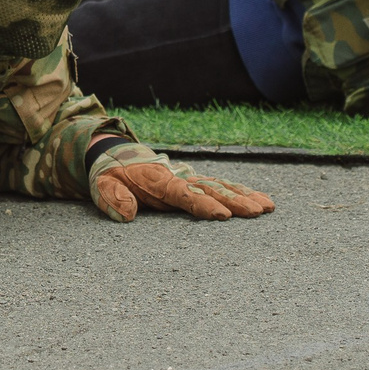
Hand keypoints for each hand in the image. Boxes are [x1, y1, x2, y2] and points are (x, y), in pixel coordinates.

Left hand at [92, 158, 274, 222]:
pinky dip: (240, 191)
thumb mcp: (101, 184)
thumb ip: (113, 198)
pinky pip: (220, 186)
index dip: (203, 205)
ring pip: (220, 186)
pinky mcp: (194, 181)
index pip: (184, 194)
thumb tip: (127, 214)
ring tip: (267, 207)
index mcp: (158, 180)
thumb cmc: (109, 174)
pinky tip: (260, 200)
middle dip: (235, 201)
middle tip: (258, 211)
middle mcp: (179, 178)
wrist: (115, 153)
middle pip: (211, 190)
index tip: (222, 216)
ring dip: (244, 196)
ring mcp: (189, 178)